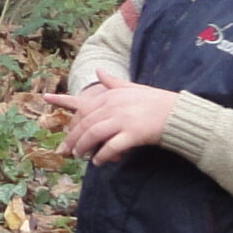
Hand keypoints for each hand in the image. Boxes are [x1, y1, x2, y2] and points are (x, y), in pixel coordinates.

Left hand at [41, 69, 179, 163]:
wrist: (181, 114)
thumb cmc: (158, 102)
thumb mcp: (134, 88)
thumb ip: (114, 82)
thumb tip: (98, 70)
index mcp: (113, 95)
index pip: (84, 105)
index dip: (66, 108)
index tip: (51, 108)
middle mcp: (115, 105)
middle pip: (86, 123)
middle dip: (74, 138)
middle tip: (67, 150)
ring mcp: (123, 119)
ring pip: (94, 134)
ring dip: (84, 147)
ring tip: (80, 156)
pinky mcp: (133, 133)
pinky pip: (111, 146)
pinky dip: (102, 156)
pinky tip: (98, 162)